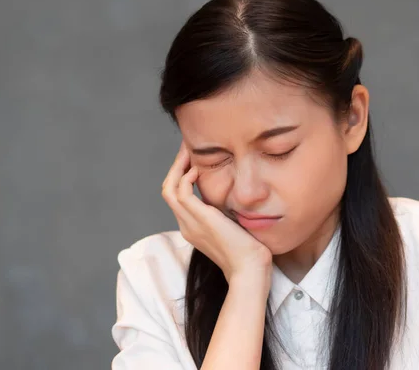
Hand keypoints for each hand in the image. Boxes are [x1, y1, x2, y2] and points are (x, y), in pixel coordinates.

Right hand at [161, 141, 272, 282]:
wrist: (250, 270)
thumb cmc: (249, 251)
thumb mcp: (234, 226)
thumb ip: (228, 212)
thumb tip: (235, 194)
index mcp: (193, 227)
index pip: (178, 197)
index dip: (181, 176)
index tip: (193, 159)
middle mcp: (187, 225)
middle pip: (168, 190)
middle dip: (175, 167)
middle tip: (186, 148)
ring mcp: (190, 223)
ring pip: (169, 189)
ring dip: (177, 167)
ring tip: (188, 151)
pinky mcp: (200, 219)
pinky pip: (182, 193)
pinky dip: (186, 177)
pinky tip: (197, 169)